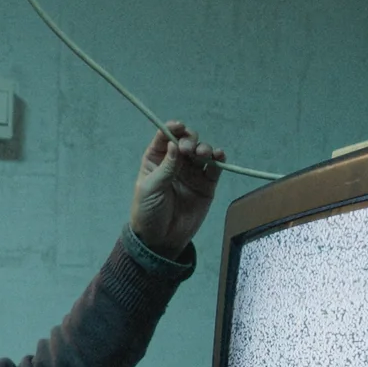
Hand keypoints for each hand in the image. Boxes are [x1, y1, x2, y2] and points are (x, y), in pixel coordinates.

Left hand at [129, 122, 222, 259]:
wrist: (161, 239)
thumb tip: (174, 144)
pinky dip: (219, 159)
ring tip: (202, 154)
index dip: (172, 129)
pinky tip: (219, 156)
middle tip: (188, 150)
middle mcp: (176, 163)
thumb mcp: (151, 188)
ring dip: (204, 148)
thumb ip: (165, 167)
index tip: (179, 127)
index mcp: (156, 160)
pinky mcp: (206, 185)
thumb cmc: (148, 212)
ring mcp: (192, 173)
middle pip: (186, 142)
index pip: (165, 138)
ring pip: (202, 152)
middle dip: (189, 140)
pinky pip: (214, 168)